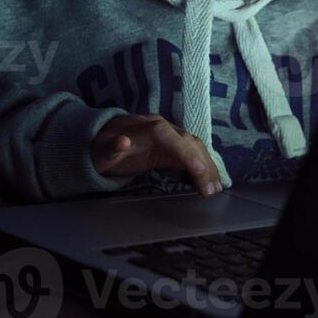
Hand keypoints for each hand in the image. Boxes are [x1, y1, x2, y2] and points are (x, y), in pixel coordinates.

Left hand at [91, 113, 222, 198]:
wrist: (101, 140)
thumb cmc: (101, 149)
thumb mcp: (101, 151)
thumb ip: (111, 147)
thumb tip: (121, 141)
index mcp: (147, 128)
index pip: (171, 138)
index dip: (186, 153)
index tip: (198, 171)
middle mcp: (163, 127)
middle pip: (188, 143)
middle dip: (203, 165)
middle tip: (212, 190)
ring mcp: (170, 135)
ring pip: (195, 147)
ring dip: (208, 166)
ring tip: (217, 188)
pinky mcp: (174, 145)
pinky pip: (193, 152)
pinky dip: (204, 165)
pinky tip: (212, 179)